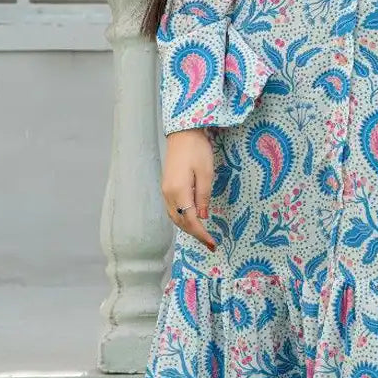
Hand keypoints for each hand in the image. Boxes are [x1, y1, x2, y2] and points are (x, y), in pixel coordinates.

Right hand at [161, 127, 215, 250]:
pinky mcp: (166, 187)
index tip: (212, 244)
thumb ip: (204, 196)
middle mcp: (168, 194)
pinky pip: (172, 209)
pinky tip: (191, 220)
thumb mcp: (206, 173)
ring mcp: (165, 191)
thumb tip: (203, 217)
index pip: (190, 220)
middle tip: (210, 243)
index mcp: (179, 191)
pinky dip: (182, 219)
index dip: (201, 234)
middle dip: (195, 234)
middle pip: (180, 222)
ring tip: (202, 235)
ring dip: (187, 228)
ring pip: (174, 217)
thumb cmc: (197, 150)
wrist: (182, 134)